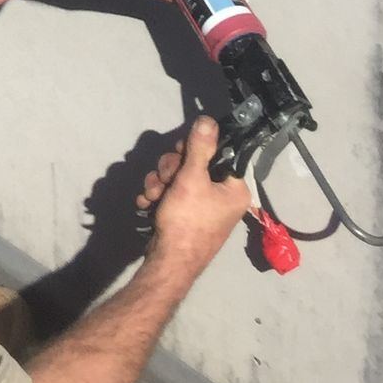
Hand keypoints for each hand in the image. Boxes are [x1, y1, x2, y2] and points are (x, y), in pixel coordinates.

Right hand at [137, 119, 249, 274]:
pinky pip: (170, 193)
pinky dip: (157, 195)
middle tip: (166, 179)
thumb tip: (208, 120)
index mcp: (234, 188)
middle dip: (171, 169)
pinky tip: (148, 203)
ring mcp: (202, 206)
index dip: (195, 149)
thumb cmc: (187, 221)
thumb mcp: (192, 178)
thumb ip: (199, 147)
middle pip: (193, 163)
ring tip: (154, 196)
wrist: (169, 262)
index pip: (217, 152)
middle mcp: (222, 196)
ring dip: (160, 182)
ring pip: (177, 177)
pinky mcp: (185, 214)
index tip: (181, 153)